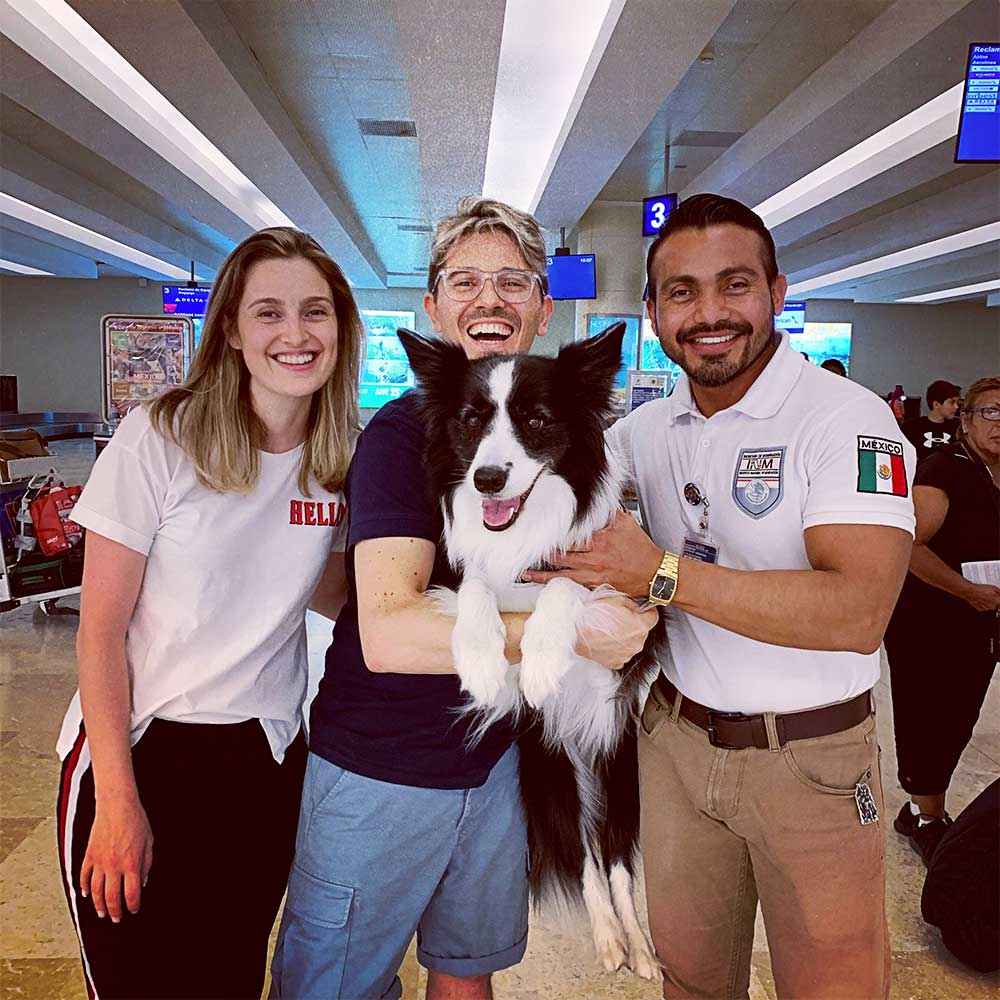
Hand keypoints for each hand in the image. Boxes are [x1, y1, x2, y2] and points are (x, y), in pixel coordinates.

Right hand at [80, 794, 153, 921]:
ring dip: (98, 905)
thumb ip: (146, 864)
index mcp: (132, 864)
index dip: (133, 906)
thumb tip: (142, 882)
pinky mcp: (88, 855)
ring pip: (96, 892)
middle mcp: (114, 866)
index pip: (132, 894)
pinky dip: (84, 888)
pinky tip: (87, 894)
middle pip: (112, 898)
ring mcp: (99, 862)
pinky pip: (84, 877)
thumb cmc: (136, 820)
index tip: (133, 910)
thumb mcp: (149, 842)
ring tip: (102, 913)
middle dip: (115, 912)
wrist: (117, 805)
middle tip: (116, 918)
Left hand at [523, 510, 663, 598]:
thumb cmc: (641, 549)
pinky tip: (546, 585)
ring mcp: (594, 573)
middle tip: (525, 553)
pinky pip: (573, 584)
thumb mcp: (627, 523)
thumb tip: (597, 503)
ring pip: (563, 573)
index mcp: (601, 540)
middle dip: (544, 554)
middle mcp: (595, 557)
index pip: (572, 536)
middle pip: (563, 555)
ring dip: (543, 574)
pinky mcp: (596, 584)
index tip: (539, 533)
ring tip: (527, 573)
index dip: (554, 536)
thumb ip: (609, 513)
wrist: (654, 573)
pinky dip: (558, 584)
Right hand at [575, 595, 659, 670]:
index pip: (653, 617)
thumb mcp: (615, 598)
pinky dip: (616, 648)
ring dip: (624, 637)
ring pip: (631, 643)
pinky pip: (621, 654)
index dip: (647, 611)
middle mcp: (636, 644)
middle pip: (642, 631)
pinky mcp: (615, 663)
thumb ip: (631, 602)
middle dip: (633, 624)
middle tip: (618, 617)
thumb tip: (635, 606)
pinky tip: (605, 640)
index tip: (641, 609)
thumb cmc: (592, 616)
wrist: (574, 632)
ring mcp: (626, 655)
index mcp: (640, 627)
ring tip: (608, 629)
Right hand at [961, 582, 999, 611]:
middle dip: (996, 601)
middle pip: (998, 605)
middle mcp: (992, 606)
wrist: (969, 591)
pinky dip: (984, 604)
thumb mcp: (993, 587)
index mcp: (997, 601)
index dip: (999, 598)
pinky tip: (982, 599)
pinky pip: (985, 608)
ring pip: (992, 607)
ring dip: (990, 602)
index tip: (998, 596)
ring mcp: (986, 609)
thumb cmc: (979, 589)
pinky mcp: (980, 609)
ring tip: (986, 596)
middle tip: (992, 595)